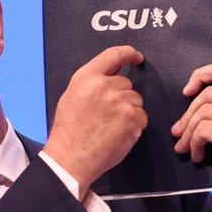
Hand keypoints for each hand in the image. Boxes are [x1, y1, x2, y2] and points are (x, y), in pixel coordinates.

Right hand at [43, 45, 147, 192]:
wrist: (71, 158)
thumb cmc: (69, 131)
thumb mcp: (72, 97)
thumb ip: (93, 83)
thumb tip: (114, 74)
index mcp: (87, 77)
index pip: (114, 54)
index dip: (129, 54)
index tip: (137, 57)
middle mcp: (104, 85)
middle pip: (127, 83)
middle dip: (123, 97)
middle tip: (108, 115)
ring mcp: (120, 101)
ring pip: (136, 100)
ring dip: (129, 112)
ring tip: (111, 127)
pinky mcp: (132, 118)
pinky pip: (142, 117)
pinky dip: (134, 126)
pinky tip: (118, 135)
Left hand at [170, 61, 211, 211]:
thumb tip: (188, 94)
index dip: (202, 75)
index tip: (187, 91)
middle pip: (207, 94)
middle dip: (187, 116)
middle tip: (178, 133)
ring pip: (202, 113)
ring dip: (187, 133)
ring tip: (185, 147)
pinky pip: (203, 130)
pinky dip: (194, 143)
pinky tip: (197, 155)